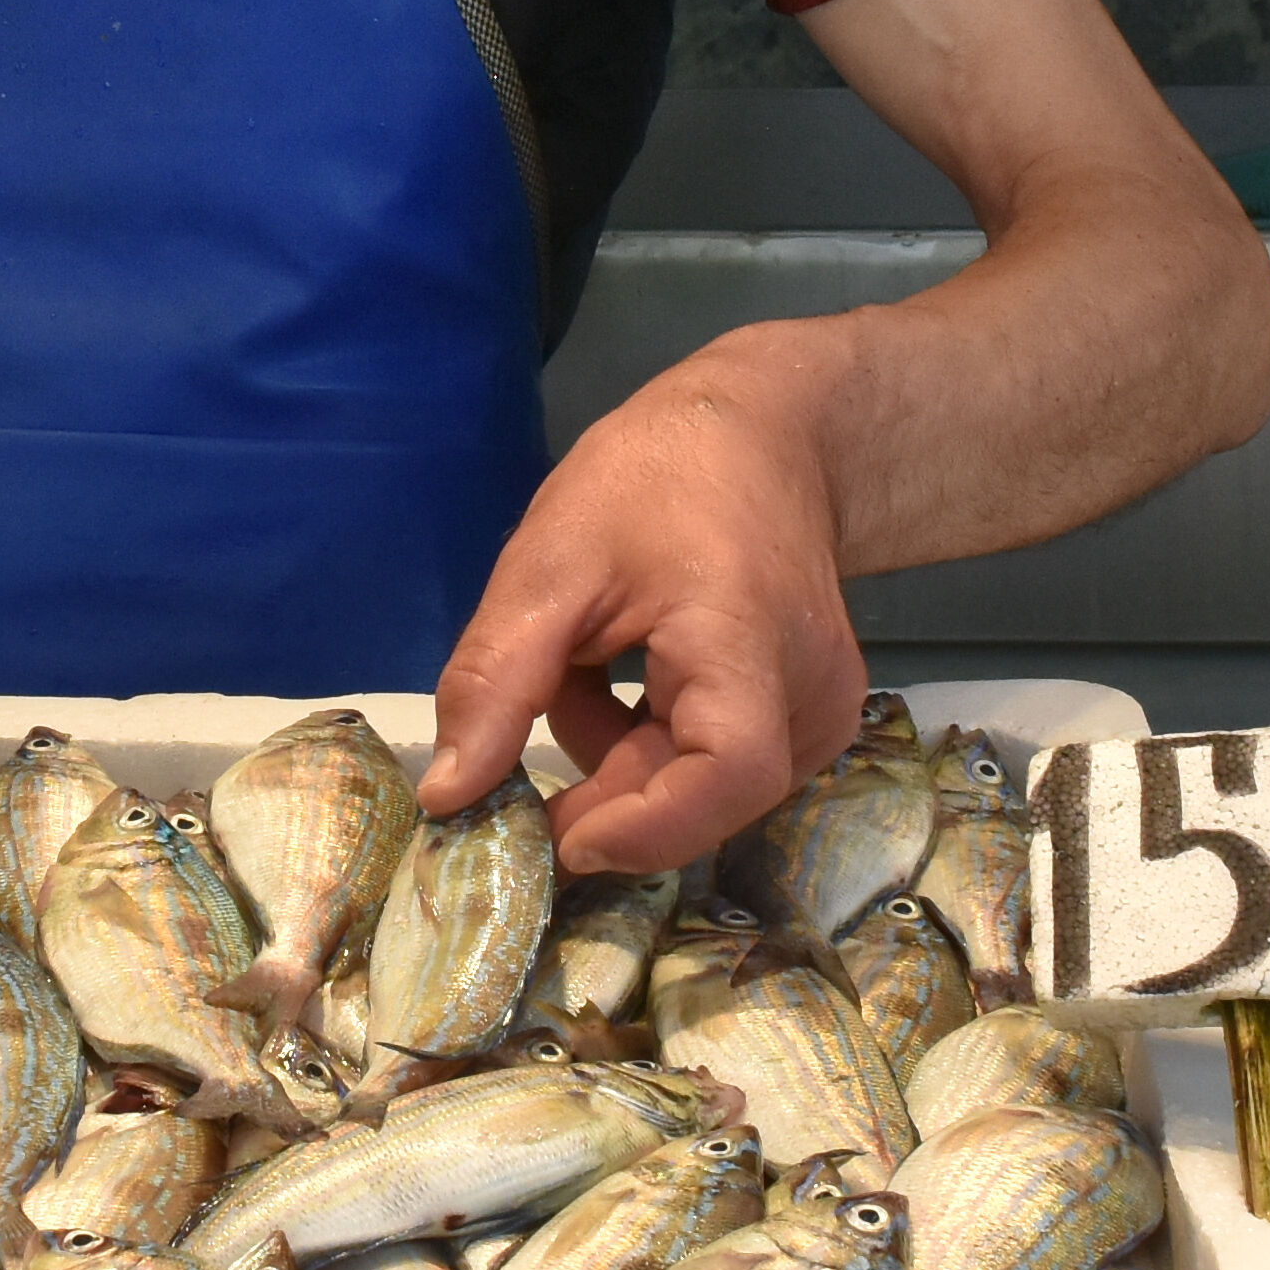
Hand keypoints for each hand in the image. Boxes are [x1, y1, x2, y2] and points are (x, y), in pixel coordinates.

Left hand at [417, 336, 870, 873]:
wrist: (760, 433)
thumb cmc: (656, 480)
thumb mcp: (551, 564)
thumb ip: (498, 683)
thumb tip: (450, 799)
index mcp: (753, 646)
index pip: (726, 777)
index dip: (639, 829)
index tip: (552, 835)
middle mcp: (811, 698)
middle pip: (699, 795)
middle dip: (599, 782)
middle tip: (526, 726)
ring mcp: (819, 714)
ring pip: (696, 786)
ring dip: (616, 754)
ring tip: (582, 662)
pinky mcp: (808, 719)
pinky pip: (712, 764)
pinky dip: (647, 739)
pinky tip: (623, 669)